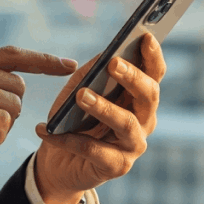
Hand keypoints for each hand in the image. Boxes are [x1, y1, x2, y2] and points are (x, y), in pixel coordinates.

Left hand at [32, 32, 165, 203]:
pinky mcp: (117, 167)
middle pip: (149, 96)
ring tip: (81, 95)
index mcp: (140, 98)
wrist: (59, 161)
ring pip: (127, 123)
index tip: (145, 37)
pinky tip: (49, 131)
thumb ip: (93, 73)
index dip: (153, 56)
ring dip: (104, 107)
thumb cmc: (74, 118)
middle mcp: (145, 121)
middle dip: (132, 77)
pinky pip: (95, 150)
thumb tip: (106, 54)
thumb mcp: (79, 89)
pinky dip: (71, 140)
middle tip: (113, 63)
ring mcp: (133, 146)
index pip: (155, 74)